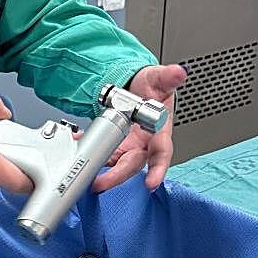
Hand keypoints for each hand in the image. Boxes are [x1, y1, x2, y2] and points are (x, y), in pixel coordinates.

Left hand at [92, 64, 187, 193]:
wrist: (138, 87)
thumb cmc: (152, 89)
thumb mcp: (159, 79)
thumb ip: (168, 77)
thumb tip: (178, 72)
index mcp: (160, 132)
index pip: (162, 154)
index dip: (158, 169)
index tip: (151, 183)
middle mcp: (145, 143)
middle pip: (133, 164)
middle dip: (118, 176)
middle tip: (101, 184)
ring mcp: (129, 145)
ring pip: (117, 164)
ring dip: (102, 171)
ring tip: (87, 175)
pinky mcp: (116, 144)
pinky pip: (103, 152)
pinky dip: (91, 151)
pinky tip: (79, 145)